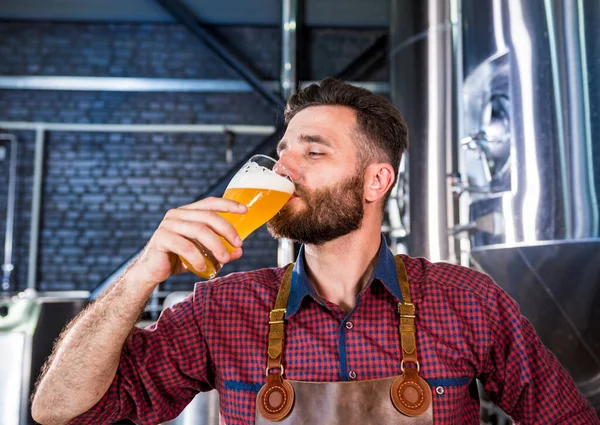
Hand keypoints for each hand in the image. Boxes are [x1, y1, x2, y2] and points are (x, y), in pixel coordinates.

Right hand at [131, 197, 247, 286]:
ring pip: (199, 230)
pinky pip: (185, 246)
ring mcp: (168, 225)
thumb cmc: (178, 259)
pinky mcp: (161, 238)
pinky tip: (204, 268)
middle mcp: (177, 214)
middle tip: (238, 244)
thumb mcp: (203, 254)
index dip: (228, 204)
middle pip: (208, 216)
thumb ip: (220, 250)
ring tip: (224, 260)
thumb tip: (239, 251)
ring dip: (216, 245)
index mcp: (188, 212)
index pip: (210, 203)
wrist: (151, 272)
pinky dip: (198, 258)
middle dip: (227, 230)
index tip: (245, 210)